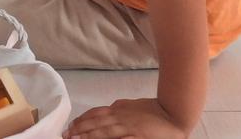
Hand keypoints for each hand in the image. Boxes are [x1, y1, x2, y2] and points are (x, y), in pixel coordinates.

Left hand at [65, 98, 187, 138]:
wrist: (174, 112)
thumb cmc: (154, 110)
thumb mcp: (132, 105)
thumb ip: (119, 107)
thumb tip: (108, 107)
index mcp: (118, 108)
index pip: (95, 113)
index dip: (82, 120)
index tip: (70, 126)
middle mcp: (120, 116)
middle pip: (96, 122)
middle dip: (80, 129)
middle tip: (66, 135)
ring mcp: (128, 127)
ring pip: (104, 131)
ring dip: (89, 136)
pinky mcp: (138, 136)